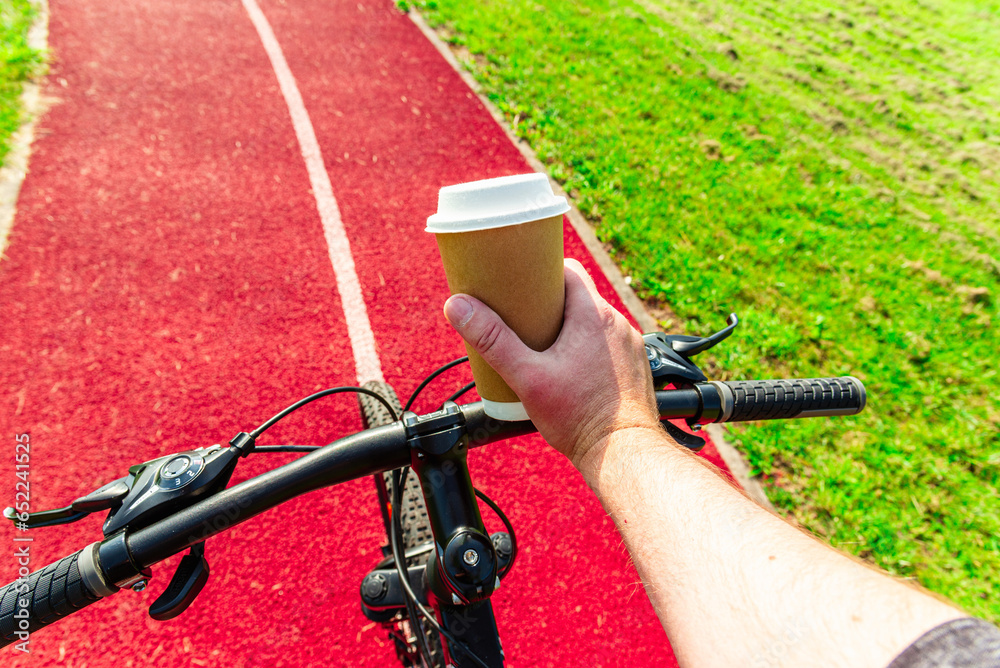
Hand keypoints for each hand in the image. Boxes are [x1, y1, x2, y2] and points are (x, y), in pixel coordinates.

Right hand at [443, 259, 661, 472]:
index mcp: (593, 314)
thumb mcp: (526, 377)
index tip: (520, 282)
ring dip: (570, 326)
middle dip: (550, 303)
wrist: (622, 453)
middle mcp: (617, 324)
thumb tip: (459, 307)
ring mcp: (629, 345)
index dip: (541, 271)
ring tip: (543, 344)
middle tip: (522, 318)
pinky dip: (587, 347)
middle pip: (579, 296)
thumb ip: (492, 340)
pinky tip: (570, 367)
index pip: (568, 269)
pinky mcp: (634, 366)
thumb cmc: (580, 417)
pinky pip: (606, 344)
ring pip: (594, 321)